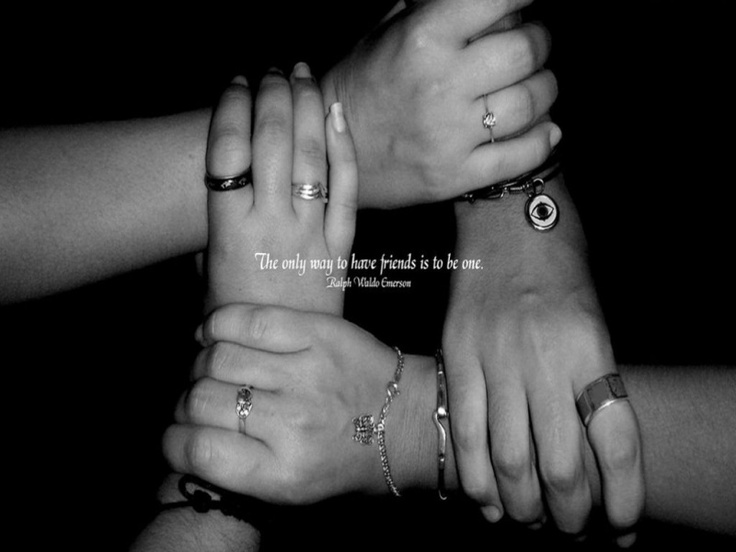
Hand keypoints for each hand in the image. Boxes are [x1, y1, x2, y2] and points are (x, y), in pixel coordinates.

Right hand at [164, 303, 412, 503]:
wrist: (404, 423)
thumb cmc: (343, 459)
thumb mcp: (292, 488)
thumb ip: (237, 469)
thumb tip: (183, 434)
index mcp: (284, 473)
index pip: (198, 452)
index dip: (173, 441)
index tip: (177, 435)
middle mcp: (293, 424)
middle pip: (202, 400)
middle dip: (188, 400)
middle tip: (200, 399)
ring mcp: (307, 373)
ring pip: (219, 358)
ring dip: (203, 363)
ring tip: (213, 368)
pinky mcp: (318, 334)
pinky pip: (249, 320)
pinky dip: (220, 324)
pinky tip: (216, 334)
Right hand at [204, 64, 356, 314]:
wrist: (283, 362)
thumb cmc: (236, 316)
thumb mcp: (207, 272)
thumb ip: (215, 225)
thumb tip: (223, 184)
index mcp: (229, 230)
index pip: (228, 151)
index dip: (232, 108)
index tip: (236, 83)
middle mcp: (271, 223)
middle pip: (272, 142)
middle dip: (273, 95)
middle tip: (274, 71)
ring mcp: (311, 233)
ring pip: (310, 156)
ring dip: (306, 108)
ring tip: (302, 76)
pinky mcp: (342, 245)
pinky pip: (348, 188)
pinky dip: (345, 148)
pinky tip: (338, 113)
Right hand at [321, 0, 559, 207]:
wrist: (329, 152)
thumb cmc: (361, 86)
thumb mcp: (387, 32)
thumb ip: (436, 9)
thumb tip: (496, 5)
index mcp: (422, 39)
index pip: (499, 1)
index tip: (525, 5)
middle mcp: (440, 84)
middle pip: (526, 51)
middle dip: (541, 41)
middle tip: (534, 43)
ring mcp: (449, 135)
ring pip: (532, 103)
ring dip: (545, 89)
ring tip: (537, 85)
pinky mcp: (455, 175)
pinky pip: (521, 156)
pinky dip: (544, 139)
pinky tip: (547, 128)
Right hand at [443, 178, 644, 543]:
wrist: (506, 216)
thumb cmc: (560, 267)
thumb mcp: (595, 320)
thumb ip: (590, 384)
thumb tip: (587, 455)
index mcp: (591, 347)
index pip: (615, 443)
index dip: (622, 498)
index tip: (621, 526)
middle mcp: (542, 357)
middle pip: (558, 465)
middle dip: (568, 511)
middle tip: (570, 525)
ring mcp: (493, 356)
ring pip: (506, 457)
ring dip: (520, 504)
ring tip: (527, 518)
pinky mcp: (454, 353)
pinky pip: (461, 429)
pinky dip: (474, 474)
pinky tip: (483, 496)